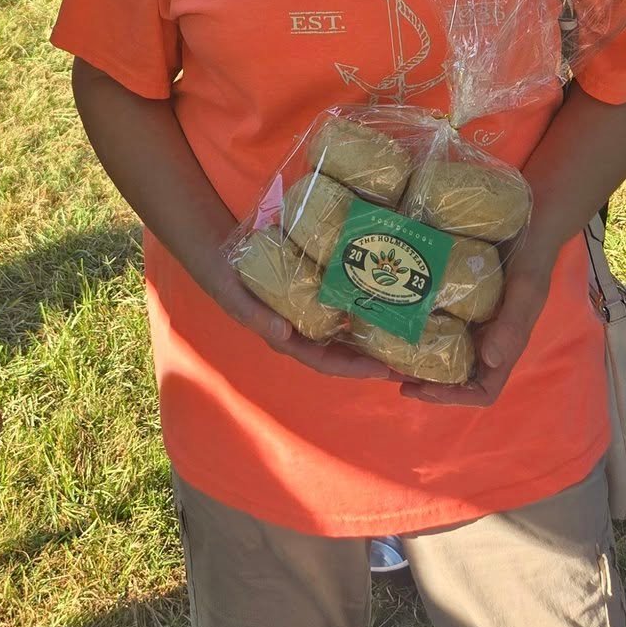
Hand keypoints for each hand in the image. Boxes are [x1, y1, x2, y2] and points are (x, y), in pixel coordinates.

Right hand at [208, 261, 395, 383]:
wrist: (219, 255)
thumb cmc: (226, 282)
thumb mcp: (236, 300)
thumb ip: (256, 317)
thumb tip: (284, 333)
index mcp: (286, 340)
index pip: (325, 362)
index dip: (353, 368)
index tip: (382, 371)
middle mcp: (301, 331)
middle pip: (342, 353)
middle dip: (372, 361)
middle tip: (406, 364)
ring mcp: (307, 314)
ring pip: (344, 333)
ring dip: (371, 337)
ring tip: (403, 334)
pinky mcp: (310, 294)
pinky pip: (339, 305)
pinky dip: (359, 306)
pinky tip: (380, 298)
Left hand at [398, 259, 554, 408]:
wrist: (530, 227)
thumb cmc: (532, 260)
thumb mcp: (526, 290)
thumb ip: (512, 325)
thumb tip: (490, 362)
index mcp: (505, 348)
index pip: (483, 392)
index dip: (454, 398)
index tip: (424, 391)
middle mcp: (487, 341)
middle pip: (457, 378)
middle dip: (427, 384)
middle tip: (394, 376)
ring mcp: (473, 323)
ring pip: (444, 354)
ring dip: (418, 360)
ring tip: (388, 356)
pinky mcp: (461, 303)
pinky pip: (439, 323)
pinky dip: (419, 329)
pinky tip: (398, 320)